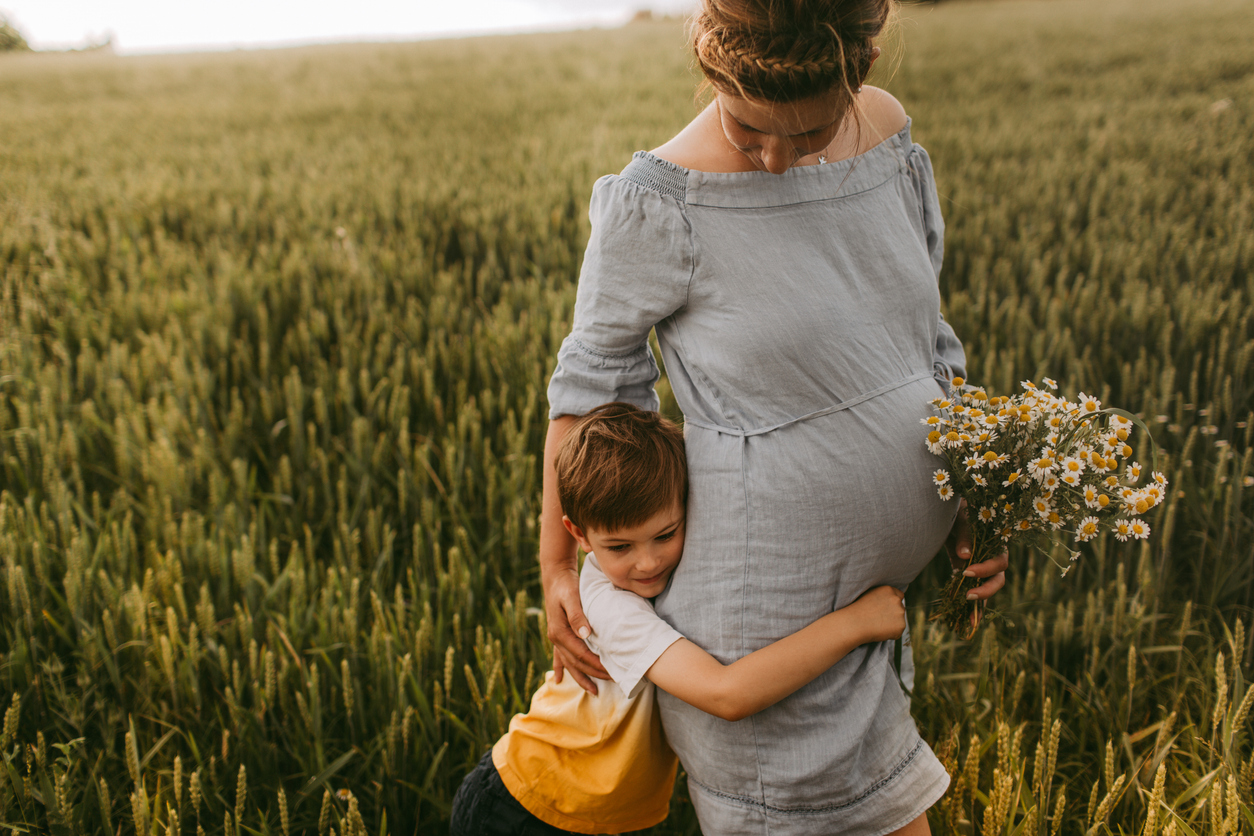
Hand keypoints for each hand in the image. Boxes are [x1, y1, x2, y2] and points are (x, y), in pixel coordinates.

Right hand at [543, 567, 609, 693]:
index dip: (596, 665)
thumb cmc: (566, 585)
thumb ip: (577, 615)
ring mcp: (556, 638)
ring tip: (594, 691)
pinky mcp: (558, 634)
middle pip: (576, 663)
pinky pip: (560, 657)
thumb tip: (585, 634)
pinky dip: (561, 669)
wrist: (555, 575)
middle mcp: (556, 638)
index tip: (612, 671)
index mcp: (559, 632)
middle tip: (614, 681)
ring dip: (582, 677)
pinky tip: (560, 680)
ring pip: (569, 664)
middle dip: (594, 674)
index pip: (580, 654)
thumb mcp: (572, 597)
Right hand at [852, 585, 906, 642]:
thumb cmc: (858, 610)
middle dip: (893, 614)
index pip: (899, 595)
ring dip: (892, 624)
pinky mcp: (901, 626)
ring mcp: (900, 613)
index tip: (887, 609)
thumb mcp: (870, 596)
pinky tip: (880, 631)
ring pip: (899, 620)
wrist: (855, 623)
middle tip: (880, 619)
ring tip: (877, 625)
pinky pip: (897, 631)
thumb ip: (882, 597)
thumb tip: (888, 603)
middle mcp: (896, 600)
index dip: (893, 603)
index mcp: (889, 590)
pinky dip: (891, 633)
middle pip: (900, 608)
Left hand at [945, 498, 1008, 629]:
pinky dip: (973, 605)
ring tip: (968, 616)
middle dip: (985, 590)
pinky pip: (975, 589)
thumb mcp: (961, 518)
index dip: (986, 569)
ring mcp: (982, 567)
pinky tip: (968, 620)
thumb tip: (965, 556)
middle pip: (999, 580)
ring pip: (989, 588)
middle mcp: (993, 558)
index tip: (966, 571)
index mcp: (997, 544)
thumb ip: (964, 535)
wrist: (950, 511)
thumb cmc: (960, 510)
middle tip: (968, 595)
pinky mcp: (970, 571)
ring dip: (981, 602)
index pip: (1000, 562)